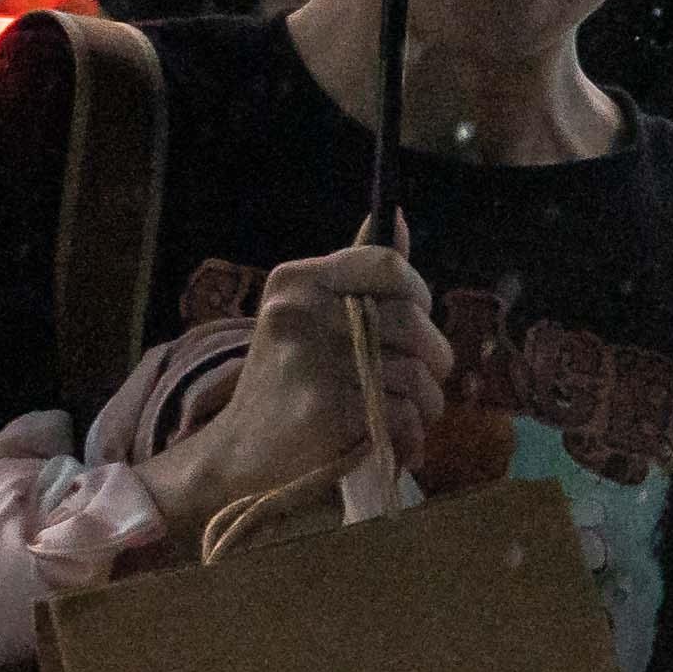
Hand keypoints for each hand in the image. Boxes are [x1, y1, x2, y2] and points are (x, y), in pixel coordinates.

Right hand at [142, 230, 450, 535]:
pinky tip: (396, 443)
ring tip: (409, 416)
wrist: (239, 455)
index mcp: (295, 280)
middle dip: (433, 359)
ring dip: (426, 404)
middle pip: (412, 321)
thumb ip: (355, 272)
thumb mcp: (307, 314)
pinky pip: (403, 413)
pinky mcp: (329, 412)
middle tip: (424, 380)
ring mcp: (313, 363)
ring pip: (416, 372)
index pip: (388, 263)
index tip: (416, 318)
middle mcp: (300, 313)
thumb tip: (397, 216)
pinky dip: (410, 435)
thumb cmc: (285, 380)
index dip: (418, 292)